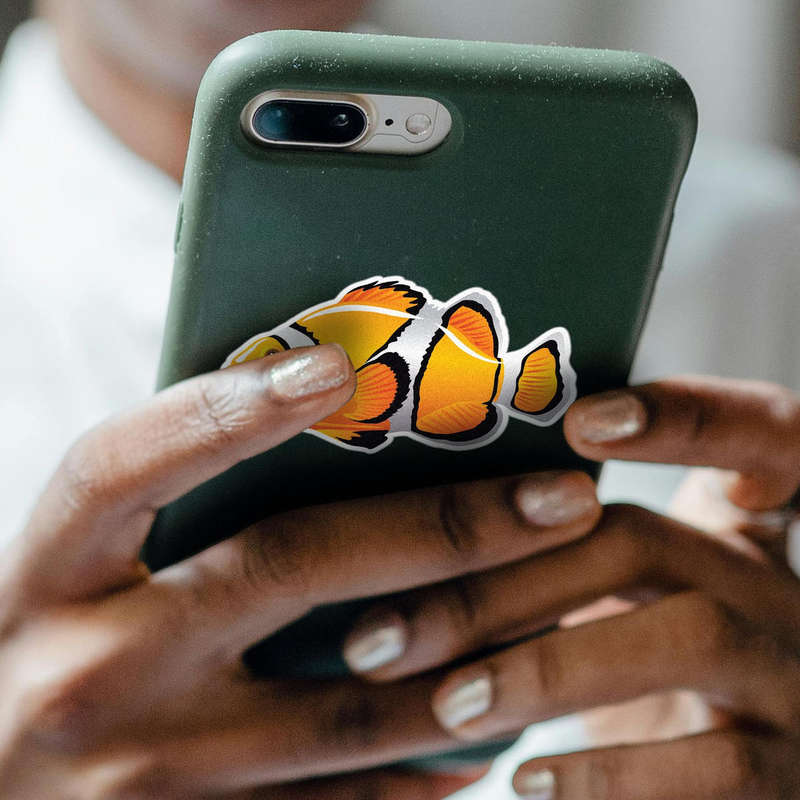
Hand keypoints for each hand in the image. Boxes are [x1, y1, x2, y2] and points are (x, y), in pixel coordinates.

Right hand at [0, 344, 601, 798]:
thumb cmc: (41, 662)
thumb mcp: (71, 578)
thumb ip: (169, 515)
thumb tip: (318, 435)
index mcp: (47, 573)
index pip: (130, 461)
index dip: (232, 406)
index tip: (343, 364)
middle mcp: (86, 670)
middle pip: (288, 568)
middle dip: (445, 526)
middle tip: (563, 496)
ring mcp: (140, 779)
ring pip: (345, 707)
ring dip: (470, 653)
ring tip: (568, 601)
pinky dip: (422, 767)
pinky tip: (488, 730)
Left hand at [341, 377, 799, 798]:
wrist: (740, 776)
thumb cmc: (648, 662)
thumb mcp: (628, 597)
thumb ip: (563, 551)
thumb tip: (412, 524)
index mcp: (736, 526)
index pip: (753, 430)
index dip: (686, 413)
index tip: (583, 419)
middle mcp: (771, 583)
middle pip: (643, 540)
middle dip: (506, 580)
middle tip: (383, 633)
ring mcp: (792, 674)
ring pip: (687, 635)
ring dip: (549, 667)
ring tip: (447, 704)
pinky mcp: (792, 771)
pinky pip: (718, 767)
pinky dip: (610, 774)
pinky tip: (527, 780)